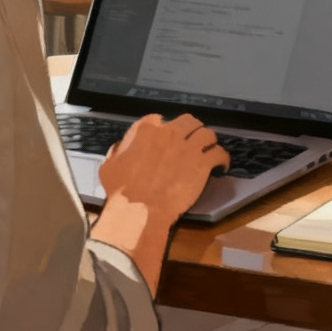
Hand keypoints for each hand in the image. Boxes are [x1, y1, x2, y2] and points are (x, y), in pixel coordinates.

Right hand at [96, 113, 229, 225]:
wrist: (138, 210)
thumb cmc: (120, 190)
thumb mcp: (109, 165)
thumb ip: (118, 151)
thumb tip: (121, 146)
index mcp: (147, 128)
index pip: (160, 119)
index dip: (164, 130)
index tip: (165, 140)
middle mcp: (170, 131)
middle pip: (188, 121)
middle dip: (190, 129)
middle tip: (191, 141)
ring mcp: (188, 146)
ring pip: (207, 133)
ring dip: (208, 141)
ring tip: (208, 150)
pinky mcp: (202, 163)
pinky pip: (219, 153)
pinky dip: (222, 159)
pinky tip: (221, 166)